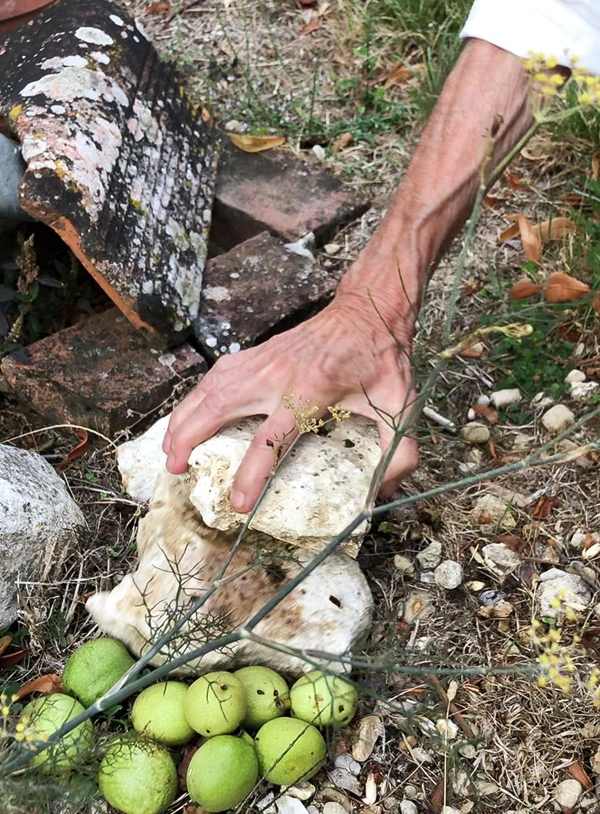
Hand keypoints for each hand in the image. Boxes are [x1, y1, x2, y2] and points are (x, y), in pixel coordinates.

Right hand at [163, 293, 418, 511]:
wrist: (368, 309)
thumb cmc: (380, 357)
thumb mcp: (400, 405)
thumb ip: (399, 452)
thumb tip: (383, 495)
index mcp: (309, 391)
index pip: (269, 439)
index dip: (251, 475)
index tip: (238, 504)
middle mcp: (276, 374)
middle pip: (217, 408)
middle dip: (190, 439)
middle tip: (177, 470)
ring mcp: (261, 361)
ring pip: (207, 390)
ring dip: (183, 419)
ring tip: (170, 451)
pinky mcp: (255, 354)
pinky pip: (214, 377)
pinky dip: (194, 398)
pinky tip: (186, 416)